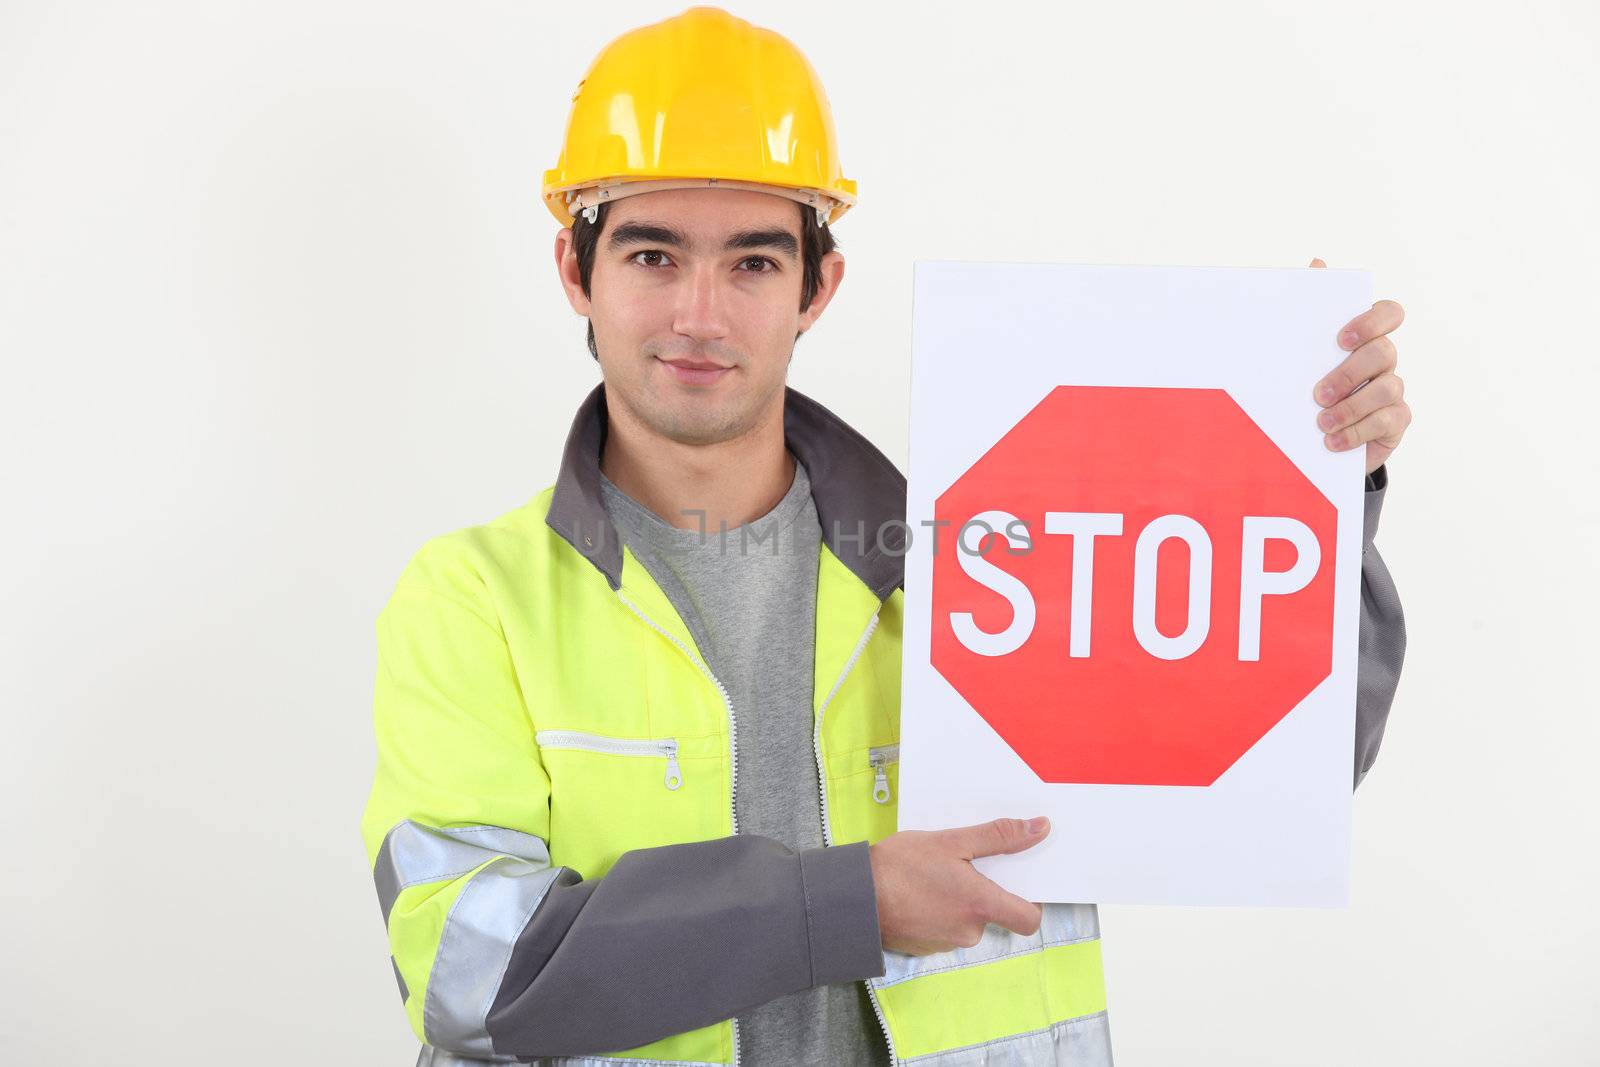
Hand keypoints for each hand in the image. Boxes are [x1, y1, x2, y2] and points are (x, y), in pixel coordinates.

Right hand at [869, 816, 1049, 955]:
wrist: (853, 897)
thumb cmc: (899, 867)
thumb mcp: (951, 841)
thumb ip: (998, 836)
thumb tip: (1040, 829)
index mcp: (980, 906)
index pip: (1028, 919)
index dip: (1031, 900)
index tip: (1017, 879)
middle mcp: (968, 931)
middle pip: (993, 914)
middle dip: (981, 890)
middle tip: (961, 863)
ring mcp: (946, 943)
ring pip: (966, 919)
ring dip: (957, 899)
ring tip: (932, 875)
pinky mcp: (925, 947)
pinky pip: (944, 926)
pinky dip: (938, 910)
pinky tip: (919, 891)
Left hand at [1309, 258, 1412, 474]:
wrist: (1313, 437)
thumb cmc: (1307, 385)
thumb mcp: (1301, 353)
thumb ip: (1309, 311)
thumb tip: (1318, 262)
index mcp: (1364, 337)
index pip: (1388, 313)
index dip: (1371, 321)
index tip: (1341, 339)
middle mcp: (1384, 359)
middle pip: (1384, 352)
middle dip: (1350, 373)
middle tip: (1318, 395)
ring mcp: (1393, 390)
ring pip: (1388, 388)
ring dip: (1351, 408)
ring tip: (1321, 424)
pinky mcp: (1395, 421)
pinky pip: (1388, 421)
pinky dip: (1357, 432)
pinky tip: (1332, 442)